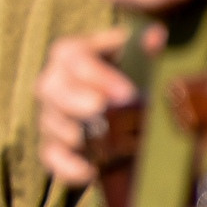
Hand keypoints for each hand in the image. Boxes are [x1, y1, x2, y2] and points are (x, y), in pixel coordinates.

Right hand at [34, 27, 145, 185]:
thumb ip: (154, 49)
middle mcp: (57, 83)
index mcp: (75, 54)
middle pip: (49, 88)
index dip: (95, 74)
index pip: (71, 56)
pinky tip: (92, 171)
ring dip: (77, 134)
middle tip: (104, 112)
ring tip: (110, 144)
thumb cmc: (144, 80)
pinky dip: (68, 166)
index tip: (127, 93)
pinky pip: (50, 157)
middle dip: (77, 102)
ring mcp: (53, 116)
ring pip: (49, 123)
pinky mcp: (55, 146)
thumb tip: (157, 35)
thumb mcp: (151, 62)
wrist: (146, 119)